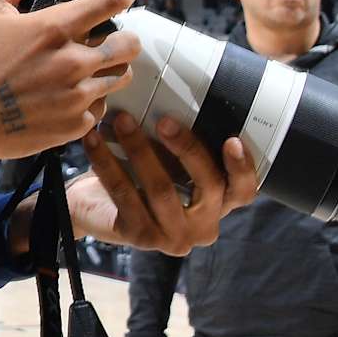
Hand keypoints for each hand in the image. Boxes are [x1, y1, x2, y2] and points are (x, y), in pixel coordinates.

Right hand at [0, 0, 140, 173]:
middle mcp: (74, 62)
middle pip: (130, 45)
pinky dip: (88, 101)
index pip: (112, 1)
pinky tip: (63, 97)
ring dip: (106, 70)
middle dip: (122, 38)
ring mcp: (77, 97)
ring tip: (81, 71)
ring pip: (120, 78)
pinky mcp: (74, 127)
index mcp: (55, 28)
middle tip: (103, 40)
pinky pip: (100, 109)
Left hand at [63, 113, 257, 254]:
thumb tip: (180, 99)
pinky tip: (94, 141)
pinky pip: (124, 194)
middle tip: (164, 120)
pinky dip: (107, 162)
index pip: (243, 190)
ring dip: (140, 149)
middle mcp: (203, 226)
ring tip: (121, 120)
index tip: (232, 139)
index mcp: (219, 204)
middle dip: (187, 148)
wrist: (97, 207)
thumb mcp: (170, 160)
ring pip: (162, 189)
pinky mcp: (140, 237)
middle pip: (207, 186)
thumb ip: (183, 144)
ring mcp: (173, 236)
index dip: (243, 167)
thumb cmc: (142, 174)